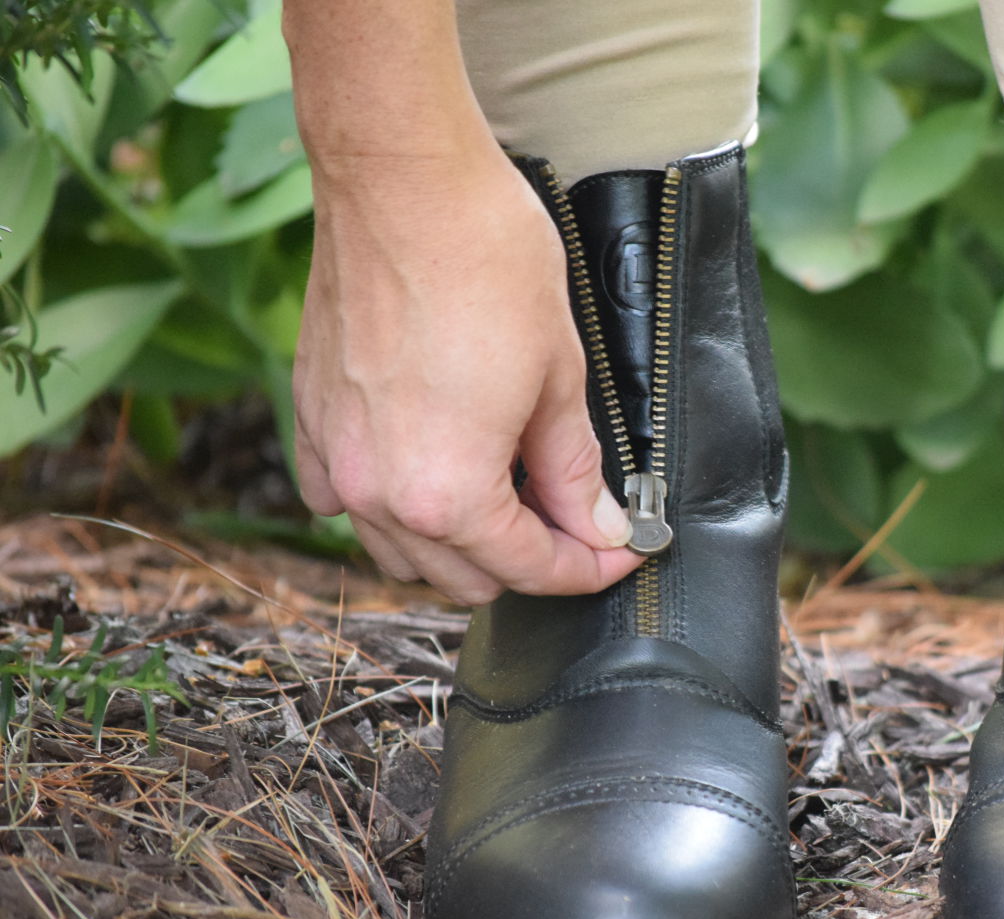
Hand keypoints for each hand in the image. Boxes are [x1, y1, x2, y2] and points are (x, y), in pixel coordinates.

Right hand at [292, 149, 641, 604]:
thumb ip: (575, 470)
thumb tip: (598, 526)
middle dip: (526, 559)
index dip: (586, 568)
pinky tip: (423, 469)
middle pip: (463, 577)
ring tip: (507, 493)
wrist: (406, 180)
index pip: (529, 568)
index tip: (617, 553)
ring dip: (458, 541)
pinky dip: (386, 503)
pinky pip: (341, 500)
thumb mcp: (560, 377)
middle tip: (573, 518)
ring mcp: (336, 457)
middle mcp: (379, 492)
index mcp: (447, 493)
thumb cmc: (488, 263)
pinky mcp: (310, 417)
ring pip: (401, 550)